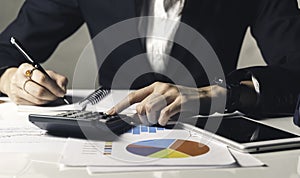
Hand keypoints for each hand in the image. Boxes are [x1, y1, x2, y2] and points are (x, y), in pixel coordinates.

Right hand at [0, 63, 67, 104]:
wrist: (19, 80)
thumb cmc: (35, 77)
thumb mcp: (48, 74)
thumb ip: (59, 79)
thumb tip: (62, 89)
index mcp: (26, 68)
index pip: (42, 79)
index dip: (54, 87)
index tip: (61, 92)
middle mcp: (18, 79)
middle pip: (39, 91)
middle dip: (52, 96)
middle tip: (57, 96)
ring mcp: (16, 90)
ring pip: (37, 100)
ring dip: (48, 101)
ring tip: (51, 97)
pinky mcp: (17, 100)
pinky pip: (33, 105)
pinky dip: (42, 104)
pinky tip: (44, 99)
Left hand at [107, 82, 226, 125]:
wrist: (204, 97)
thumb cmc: (183, 101)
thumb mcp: (164, 102)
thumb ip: (150, 108)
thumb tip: (136, 118)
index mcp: (154, 87)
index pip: (133, 96)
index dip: (120, 105)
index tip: (111, 113)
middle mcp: (161, 88)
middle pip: (140, 107)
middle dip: (143, 119)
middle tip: (151, 122)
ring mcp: (171, 93)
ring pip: (149, 110)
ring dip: (153, 121)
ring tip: (160, 120)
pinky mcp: (181, 101)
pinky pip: (164, 114)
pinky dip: (163, 121)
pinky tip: (166, 120)